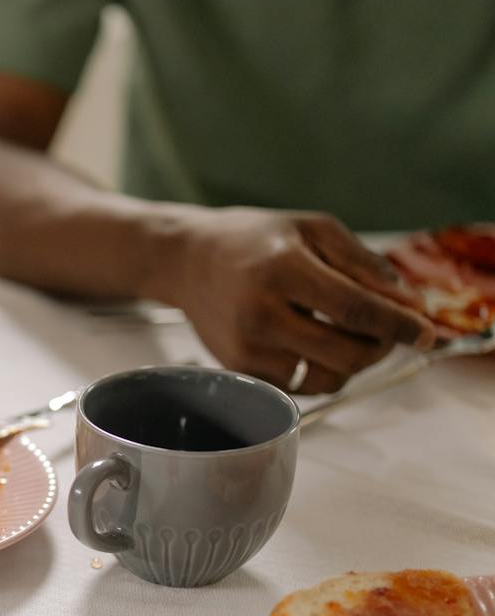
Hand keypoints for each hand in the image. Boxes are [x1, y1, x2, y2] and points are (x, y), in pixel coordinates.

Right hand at [172, 209, 435, 393]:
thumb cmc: (256, 240)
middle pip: (346, 353)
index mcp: (282, 269)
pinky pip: (299, 386)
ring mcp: (246, 346)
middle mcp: (260, 313)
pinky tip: (313, 345)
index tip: (427, 333)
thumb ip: (363, 262)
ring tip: (349, 338)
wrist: (187, 261)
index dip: (399, 325)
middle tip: (387, 331)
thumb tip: (408, 303)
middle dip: (381, 347)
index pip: (355, 309)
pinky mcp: (238, 368)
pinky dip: (319, 371)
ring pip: (326, 379)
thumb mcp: (312, 229)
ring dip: (352, 364)